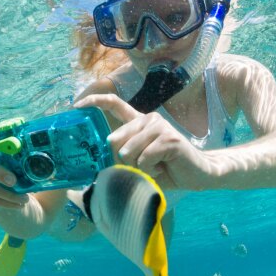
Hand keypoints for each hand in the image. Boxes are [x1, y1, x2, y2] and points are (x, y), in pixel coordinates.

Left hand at [75, 95, 212, 190]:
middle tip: (140, 168)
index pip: (114, 104)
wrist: (198, 174)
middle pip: (114, 140)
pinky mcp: (168, 139)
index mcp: (139, 122)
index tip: (76, 106)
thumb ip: (122, 157)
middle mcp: (148, 120)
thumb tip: (101, 158)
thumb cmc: (167, 169)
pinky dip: (149, 170)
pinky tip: (162, 168)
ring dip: (137, 168)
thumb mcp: (139, 163)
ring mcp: (159, 127)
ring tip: (154, 168)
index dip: (94, 101)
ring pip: (128, 152)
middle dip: (121, 162)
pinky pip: (143, 159)